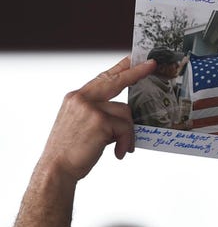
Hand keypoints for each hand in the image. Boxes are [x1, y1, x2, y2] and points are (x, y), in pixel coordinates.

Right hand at [40, 57, 155, 181]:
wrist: (56, 169)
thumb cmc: (70, 151)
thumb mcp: (81, 126)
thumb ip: (99, 114)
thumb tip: (125, 115)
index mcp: (76, 98)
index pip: (102, 78)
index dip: (119, 68)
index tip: (132, 58)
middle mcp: (81, 98)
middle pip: (116, 80)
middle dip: (136, 72)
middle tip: (152, 65)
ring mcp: (90, 108)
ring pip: (125, 112)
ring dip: (128, 133)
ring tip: (122, 147)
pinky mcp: (99, 121)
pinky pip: (125, 128)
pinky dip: (126, 142)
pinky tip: (120, 153)